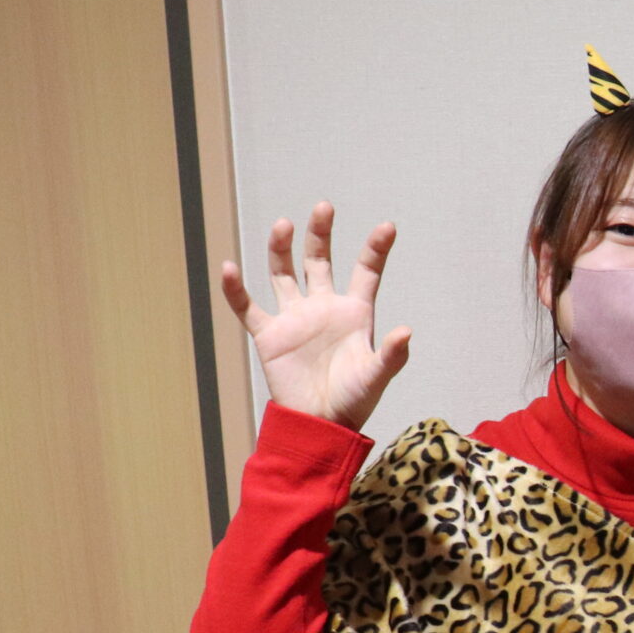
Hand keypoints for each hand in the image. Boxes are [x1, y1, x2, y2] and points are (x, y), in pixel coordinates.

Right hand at [220, 202, 409, 428]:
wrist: (320, 425)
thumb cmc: (354, 401)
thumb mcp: (377, 377)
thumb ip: (391, 355)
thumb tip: (405, 331)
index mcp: (355, 313)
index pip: (366, 272)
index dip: (375, 249)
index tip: (388, 227)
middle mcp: (323, 308)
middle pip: (320, 261)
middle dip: (321, 235)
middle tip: (324, 207)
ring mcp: (295, 319)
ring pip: (284, 274)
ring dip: (282, 249)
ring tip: (284, 225)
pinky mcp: (269, 335)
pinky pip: (248, 307)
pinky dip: (236, 289)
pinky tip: (228, 267)